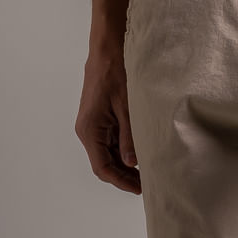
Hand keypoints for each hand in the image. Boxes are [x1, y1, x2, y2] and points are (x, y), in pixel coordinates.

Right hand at [75, 42, 140, 192]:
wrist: (108, 48)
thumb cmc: (115, 72)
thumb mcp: (126, 106)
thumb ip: (129, 136)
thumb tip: (131, 162)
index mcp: (90, 130)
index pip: (102, 167)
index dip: (121, 181)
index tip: (139, 188)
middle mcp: (88, 130)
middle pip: (105, 163)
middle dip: (125, 176)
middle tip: (149, 183)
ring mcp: (94, 125)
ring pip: (109, 154)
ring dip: (125, 164)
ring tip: (149, 171)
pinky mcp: (102, 119)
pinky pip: (112, 141)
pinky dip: (125, 150)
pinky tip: (142, 153)